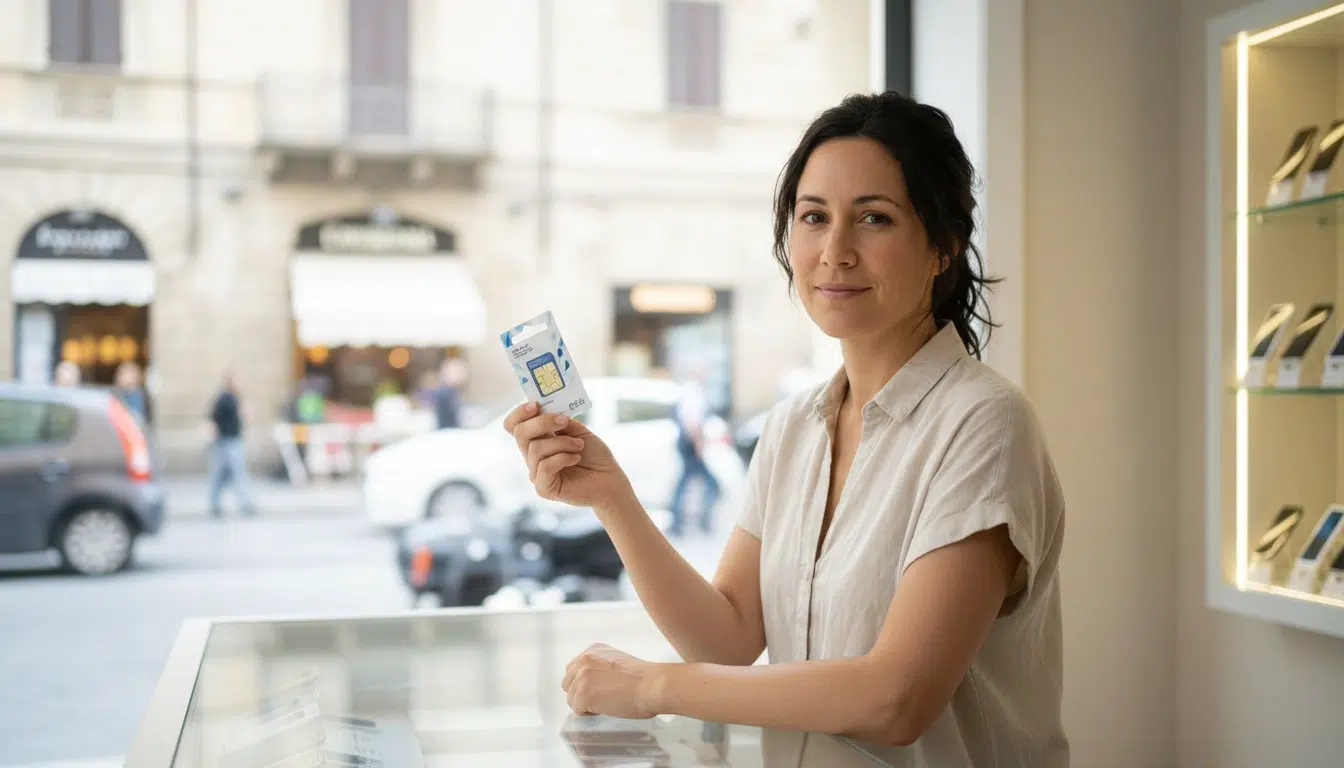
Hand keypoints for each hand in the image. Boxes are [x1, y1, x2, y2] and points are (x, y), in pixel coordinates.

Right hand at [503, 402, 632, 509]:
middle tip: (564, 421)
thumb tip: (545, 409)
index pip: (513, 426)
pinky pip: (544, 466)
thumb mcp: (577, 430)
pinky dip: (563, 458)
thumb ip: (559, 420)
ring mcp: (536, 474)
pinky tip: (576, 458)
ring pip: (535, 448)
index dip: (519, 413)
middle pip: (520, 434)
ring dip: (562, 442)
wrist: (610, 479)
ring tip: (578, 446)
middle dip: (543, 422)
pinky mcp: (544, 488)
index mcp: (537, 440)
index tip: (536, 405)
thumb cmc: (594, 455)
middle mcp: (532, 457)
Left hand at [562, 643, 665, 718]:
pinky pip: (577, 709)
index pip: (574, 669)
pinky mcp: (582, 695)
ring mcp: (581, 678)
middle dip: (580, 692)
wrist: (651, 685)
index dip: (585, 682)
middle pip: (568, 683)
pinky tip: (603, 709)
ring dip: (585, 704)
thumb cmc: (643, 677)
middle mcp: (583, 660)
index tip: (598, 688)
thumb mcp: (617, 662)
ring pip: (571, 698)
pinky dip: (588, 713)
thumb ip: (601, 667)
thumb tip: (594, 683)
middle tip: (600, 699)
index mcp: (592, 650)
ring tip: (604, 704)